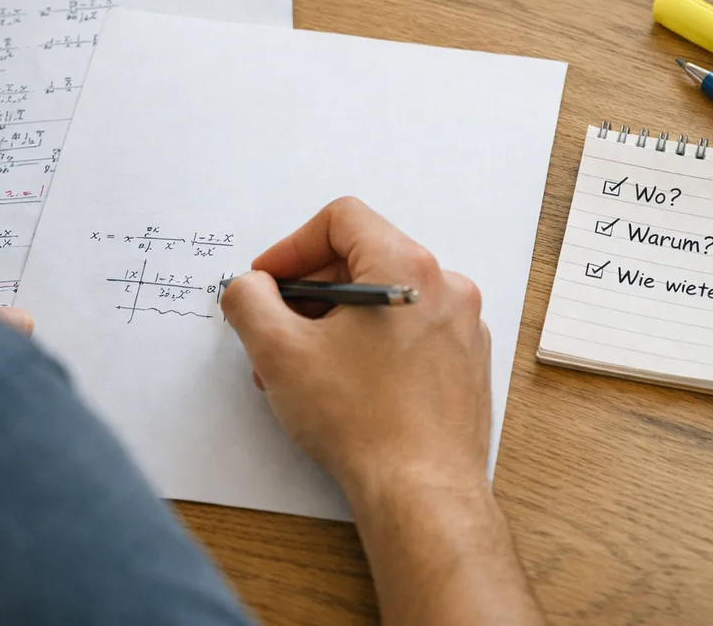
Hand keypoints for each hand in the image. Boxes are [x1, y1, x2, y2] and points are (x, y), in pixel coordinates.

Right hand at [220, 197, 490, 499]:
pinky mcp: (464, 362)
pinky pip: (408, 332)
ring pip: (382, 300)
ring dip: (333, 324)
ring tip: (301, 369)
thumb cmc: (361, 422)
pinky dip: (369, 346)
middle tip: (276, 330)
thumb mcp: (279, 352)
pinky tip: (342, 387)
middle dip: (308, 292)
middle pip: (362, 259)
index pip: (341, 220)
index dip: (292, 246)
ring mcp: (461, 326)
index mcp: (406, 266)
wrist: (422, 492)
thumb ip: (249, 301)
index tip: (268, 283)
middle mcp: (445, 287)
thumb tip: (248, 287)